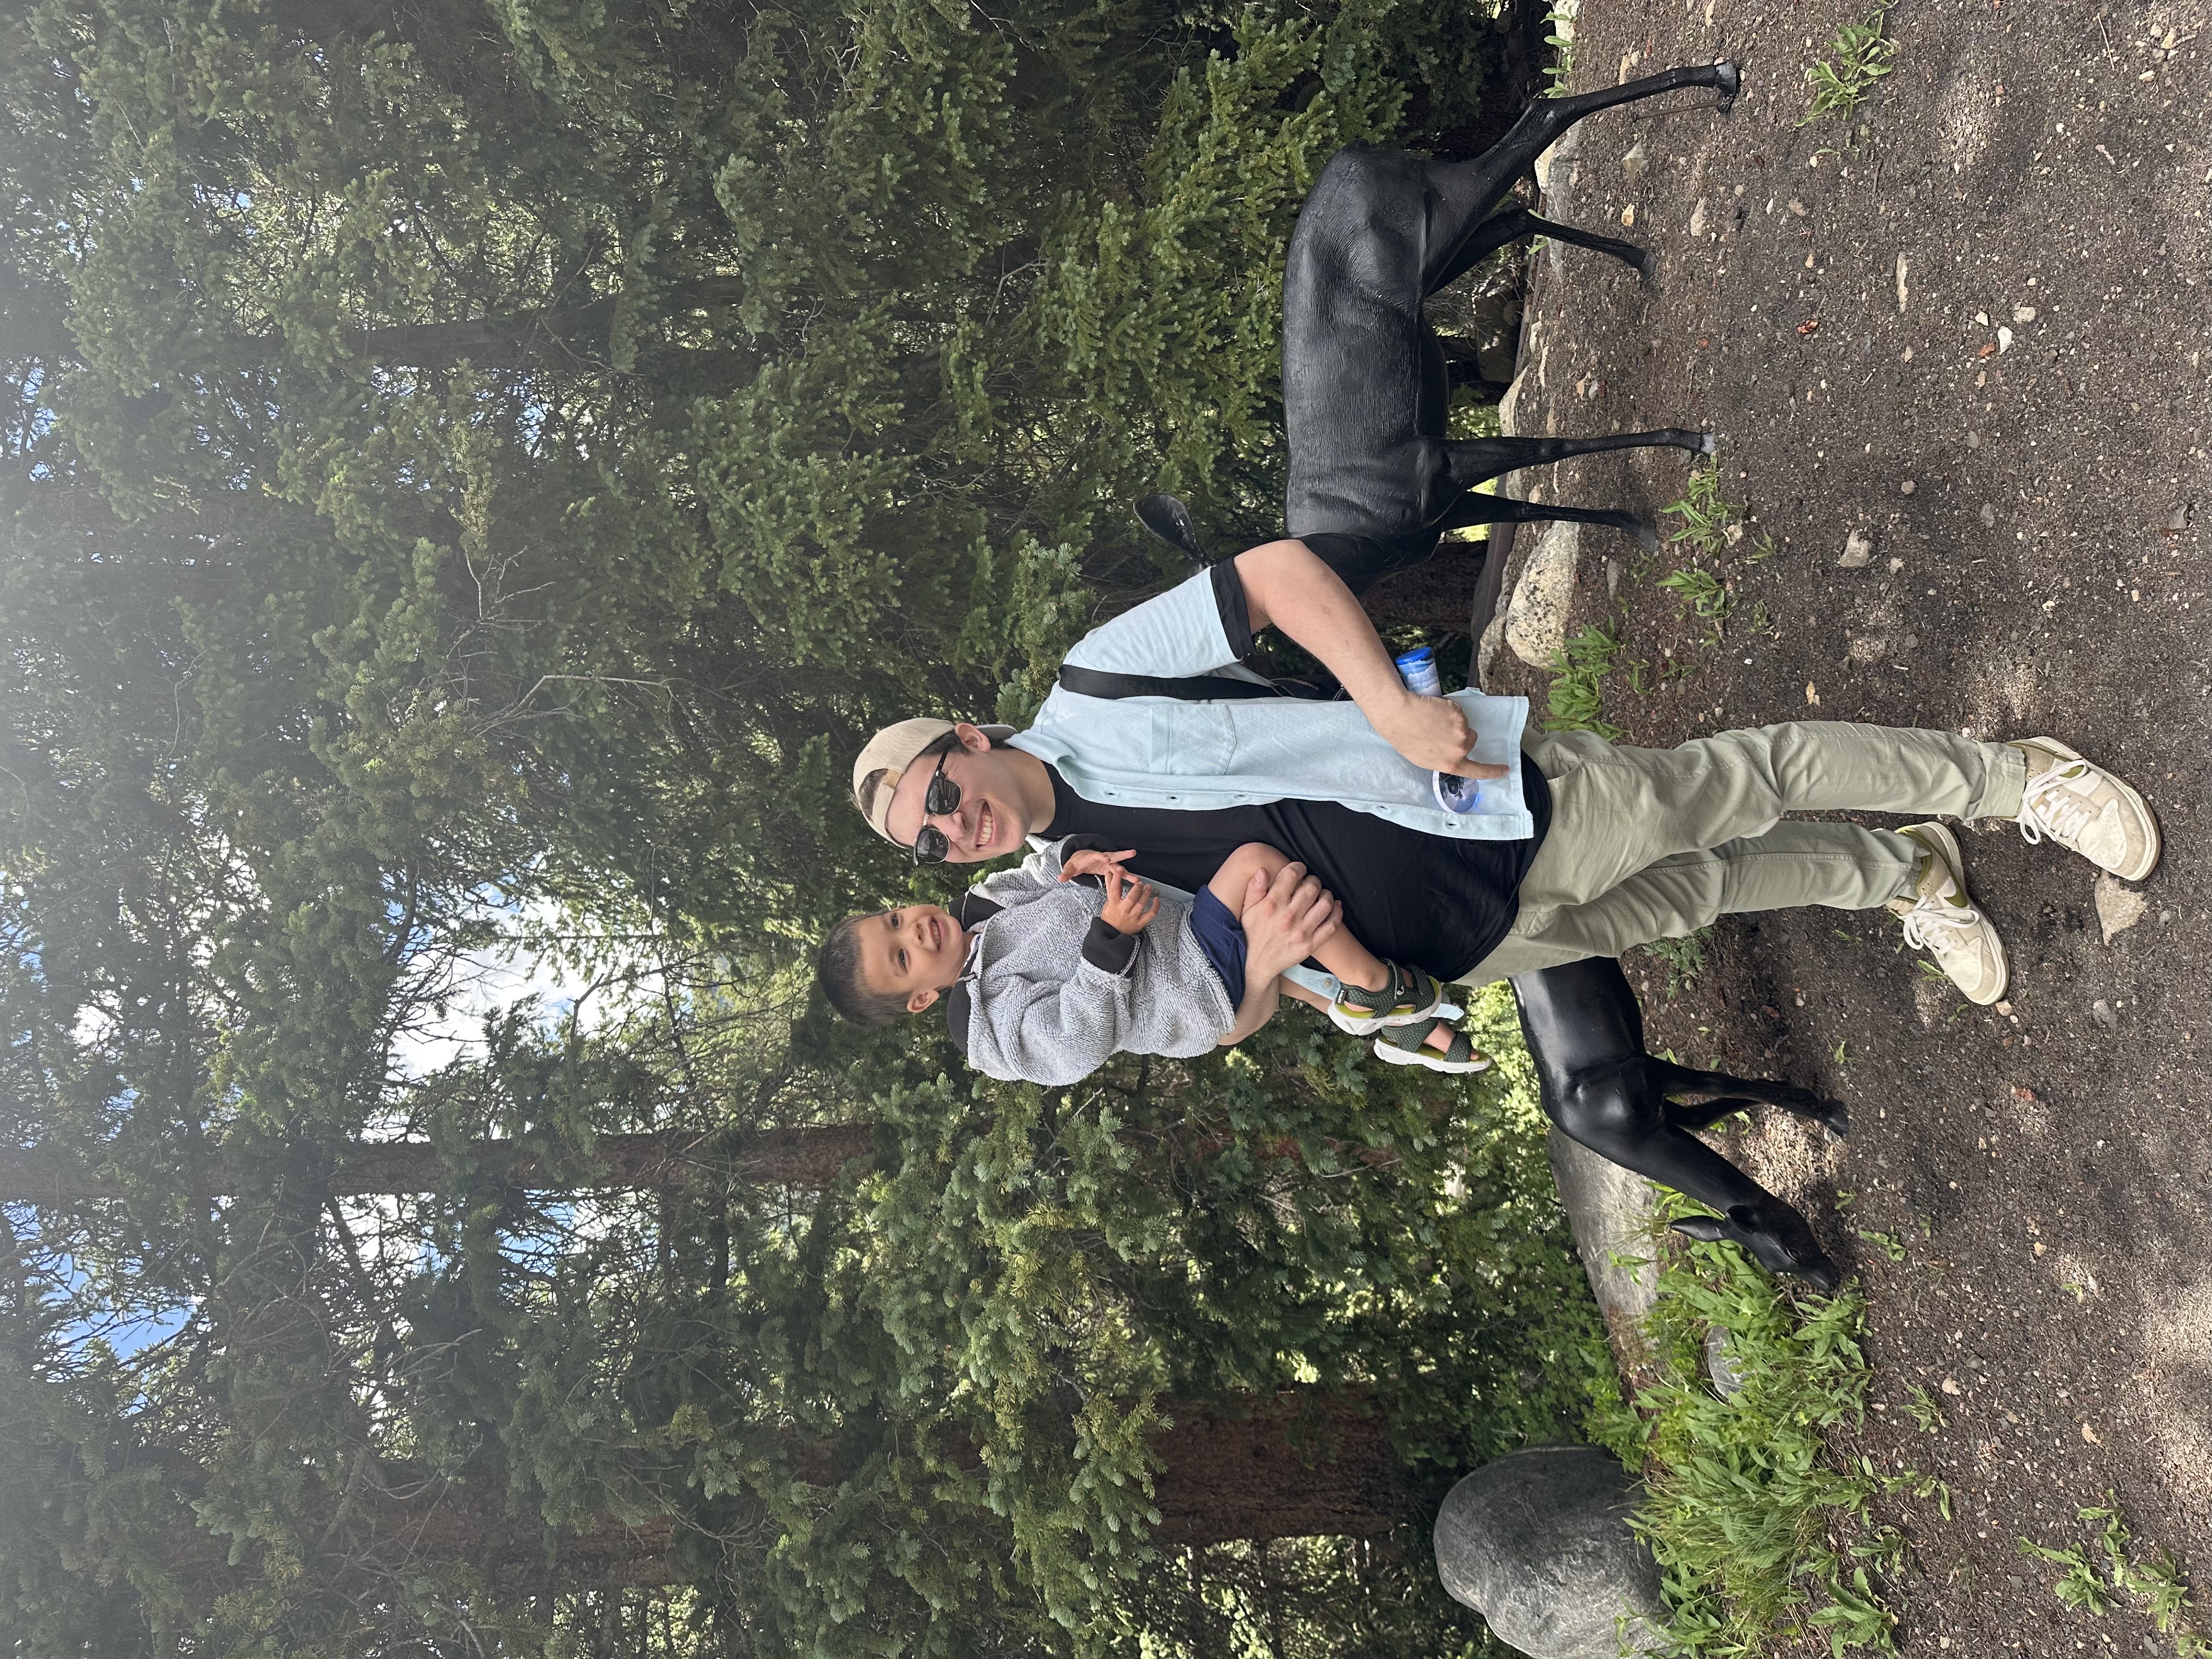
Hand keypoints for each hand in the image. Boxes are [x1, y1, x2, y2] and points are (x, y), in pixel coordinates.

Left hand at [1061, 847, 1134, 881]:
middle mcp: (1102, 858)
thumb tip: (1059, 878)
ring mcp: (1107, 864)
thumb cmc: (1076, 862)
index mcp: (1091, 857)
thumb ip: (1066, 873)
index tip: (1106, 858)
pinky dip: (1126, 877)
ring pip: (1119, 867)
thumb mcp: (1070, 867)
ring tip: (1136, 878)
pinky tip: (1135, 883)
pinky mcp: (1110, 869)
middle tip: (1132, 852)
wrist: (1082, 859)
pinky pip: (1119, 874)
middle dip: (1122, 855)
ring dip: (1127, 873)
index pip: (1096, 855)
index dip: (1100, 856)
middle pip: (1113, 856)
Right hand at [1099, 865, 1159, 933]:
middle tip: (1140, 882)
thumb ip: (1110, 889)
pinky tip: (1156, 899)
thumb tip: (1110, 874)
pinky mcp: (1140, 923)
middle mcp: (1123, 911)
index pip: (1114, 889)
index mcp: (1113, 905)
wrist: (1113, 935)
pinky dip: (1155, 906)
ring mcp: (1132, 917)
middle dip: (1137, 888)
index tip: (1119, 869)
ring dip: (1146, 894)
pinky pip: (1150, 914)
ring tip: (1149, 887)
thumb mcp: (1108, 903)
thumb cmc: (1110, 918)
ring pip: (1141, 904)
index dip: (1117, 878)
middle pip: (1131, 897)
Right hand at [1238, 859, 1340, 981]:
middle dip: (1313, 880)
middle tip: (1309, 883)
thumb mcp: (1246, 910)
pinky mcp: (1310, 944)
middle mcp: (1288, 917)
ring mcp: (1301, 932)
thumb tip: (1263, 870)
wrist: (1256, 965)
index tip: (1299, 870)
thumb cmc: (1252, 933)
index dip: (1298, 867)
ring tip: (1321, 895)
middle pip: (1312, 887)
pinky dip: (1337, 913)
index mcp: (1271, 905)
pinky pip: (1332, 925)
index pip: (1292, 875)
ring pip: (1325, 904)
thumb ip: (1254, 888)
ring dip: (1326, 894)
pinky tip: (1334, 906)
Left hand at [1370, 689, 1508, 781]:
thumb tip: (1452, 754)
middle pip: (1471, 740)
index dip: (1493, 771)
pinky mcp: (1459, 713)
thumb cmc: (1405, 738)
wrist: (1398, 715)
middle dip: (1459, 735)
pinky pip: (1459, 711)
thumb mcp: (1424, 759)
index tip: (1505, 769)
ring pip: (1465, 724)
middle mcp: (1460, 749)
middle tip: (1438, 730)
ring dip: (1454, 721)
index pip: (1478, 771)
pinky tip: (1434, 711)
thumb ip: (1443, 759)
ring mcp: (1461, 730)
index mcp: (1451, 764)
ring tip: (1432, 720)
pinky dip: (1449, 710)